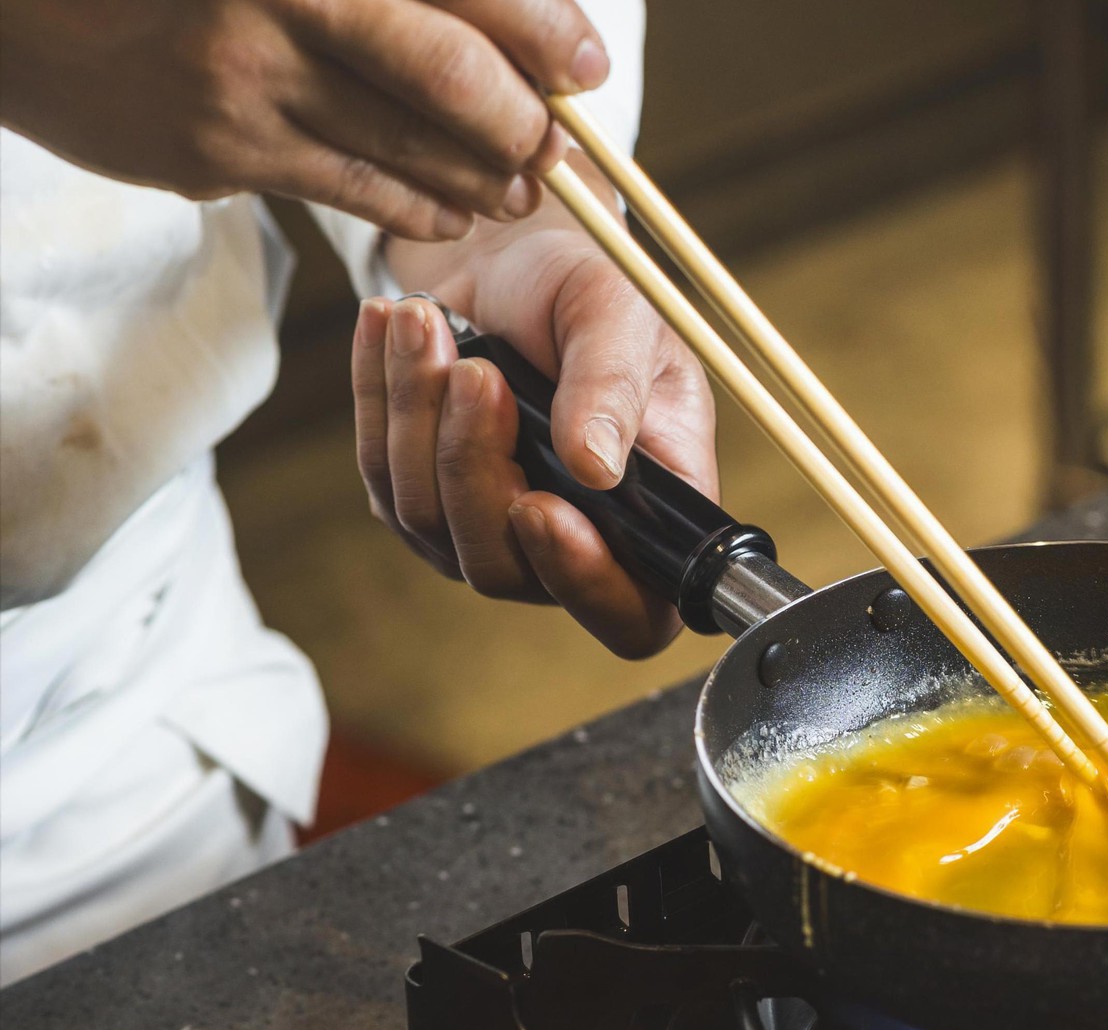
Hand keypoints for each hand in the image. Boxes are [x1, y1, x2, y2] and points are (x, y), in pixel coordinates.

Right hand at [0, 0, 608, 240]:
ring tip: (521, 185)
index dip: (544, 31)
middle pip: (450, 74)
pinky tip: (449, 210)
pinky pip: (349, 190)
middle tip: (560, 143)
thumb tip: (522, 22)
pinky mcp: (219, 152)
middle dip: (525, 120)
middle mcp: (284, 0)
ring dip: (483, 176)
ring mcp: (246, 80)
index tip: (585, 65)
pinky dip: (415, 206)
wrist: (28, 8)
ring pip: (407, 146)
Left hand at [352, 228, 717, 657]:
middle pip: (503, 568)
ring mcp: (491, 533)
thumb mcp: (619, 317)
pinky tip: (392, 331)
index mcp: (650, 519)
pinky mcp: (423, 502)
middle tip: (477, 374)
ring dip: (418, 416)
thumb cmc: (585, 292)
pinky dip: (378, 398)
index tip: (539, 505)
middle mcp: (574, 544)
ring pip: (429, 520)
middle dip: (473, 466)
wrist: (516, 259)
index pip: (629, 613)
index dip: (585, 584)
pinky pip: (382, 475)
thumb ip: (612, 388)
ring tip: (424, 322)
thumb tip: (595, 468)